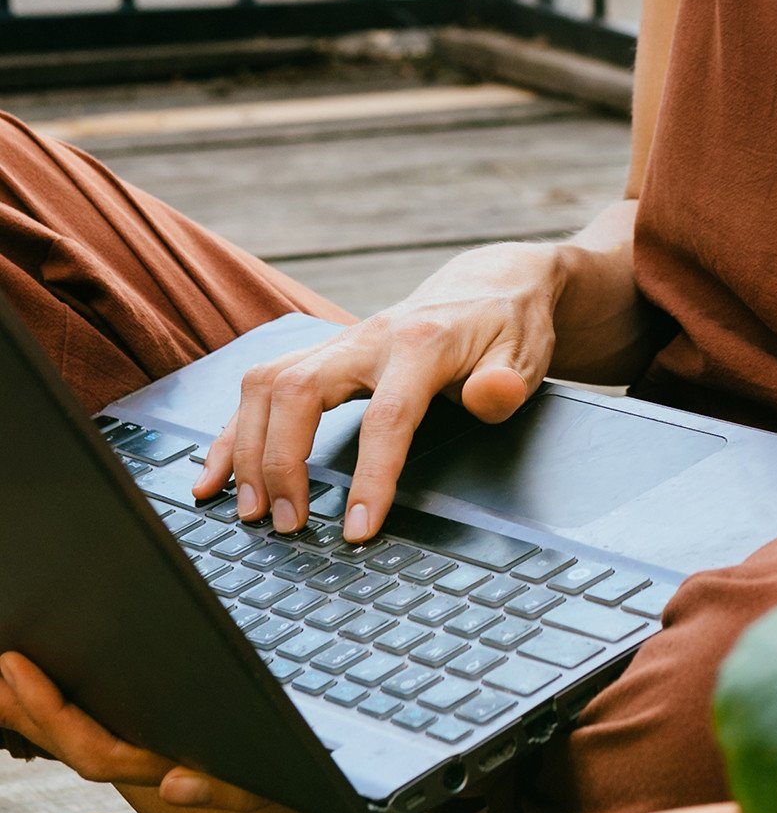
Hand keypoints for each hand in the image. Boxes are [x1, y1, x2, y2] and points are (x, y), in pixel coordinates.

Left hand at [0, 654, 265, 811]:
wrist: (285, 775)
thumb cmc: (278, 773)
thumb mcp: (263, 786)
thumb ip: (225, 791)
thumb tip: (176, 786)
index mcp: (161, 769)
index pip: (91, 749)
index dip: (48, 710)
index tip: (17, 665)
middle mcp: (140, 764)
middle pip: (65, 743)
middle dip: (21, 707)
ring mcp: (138, 751)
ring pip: (67, 736)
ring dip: (24, 708)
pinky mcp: (140, 737)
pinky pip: (84, 726)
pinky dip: (48, 708)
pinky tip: (28, 686)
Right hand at [198, 242, 566, 542]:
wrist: (489, 283)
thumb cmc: (508, 327)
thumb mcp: (527, 354)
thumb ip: (506, 382)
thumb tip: (489, 398)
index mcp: (422, 344)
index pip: (388, 415)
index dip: (370, 475)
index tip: (356, 528)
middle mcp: (368, 338)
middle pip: (300, 392)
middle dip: (283, 462)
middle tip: (286, 524)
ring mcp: (338, 343)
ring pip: (267, 385)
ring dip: (247, 449)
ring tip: (249, 511)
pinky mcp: (321, 354)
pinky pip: (260, 387)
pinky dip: (231, 432)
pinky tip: (214, 475)